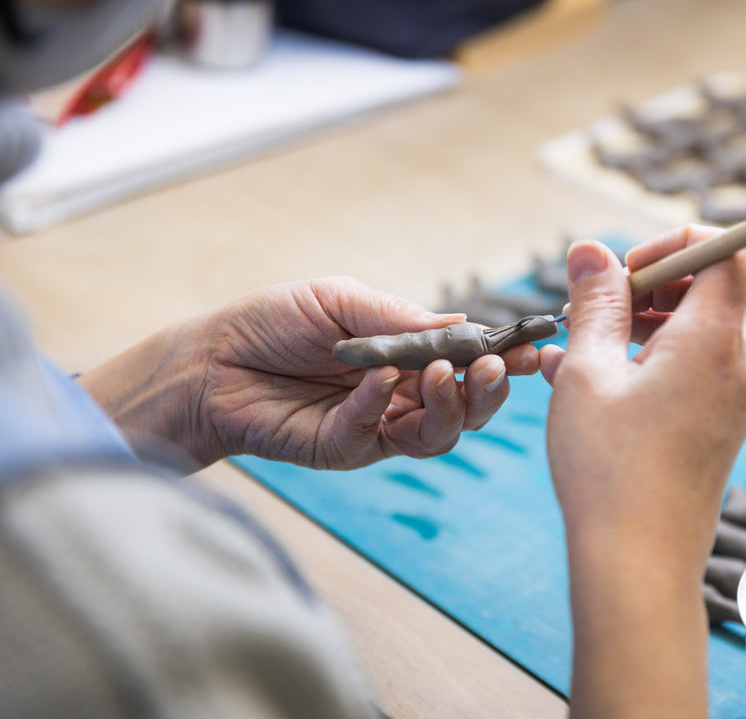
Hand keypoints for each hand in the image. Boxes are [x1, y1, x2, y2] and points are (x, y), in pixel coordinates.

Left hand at [81, 277, 539, 470]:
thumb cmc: (274, 321)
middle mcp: (402, 396)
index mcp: (411, 358)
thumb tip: (464, 323)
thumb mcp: (342, 300)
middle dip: (488, 390)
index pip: (469, 363)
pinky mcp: (343, 449)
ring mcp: (376, 427)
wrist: (212, 357)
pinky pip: (376, 435)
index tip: (531, 346)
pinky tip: (378, 379)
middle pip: (467, 408)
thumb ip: (400, 318)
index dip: (502, 358)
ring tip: (448, 376)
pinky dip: (380, 406)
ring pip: (438, 434)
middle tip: (493, 367)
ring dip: (451, 406)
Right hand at [540, 227, 745, 717]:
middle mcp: (737, 365)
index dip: (677, 242)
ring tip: (576, 353)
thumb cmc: (610, 469)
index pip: (730, 251)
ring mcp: (732, 398)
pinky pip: (689, 369)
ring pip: (692, 330)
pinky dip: (647, 360)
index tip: (625, 270)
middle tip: (592, 311)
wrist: (639, 562)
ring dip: (638, 325)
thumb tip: (590, 250)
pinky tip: (590, 383)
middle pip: (709, 289)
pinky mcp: (719, 425)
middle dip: (647, 285)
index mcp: (713, 341)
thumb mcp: (588, 373)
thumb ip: (594, 303)